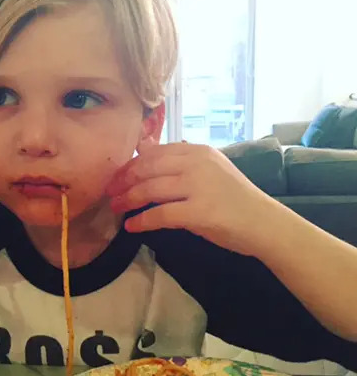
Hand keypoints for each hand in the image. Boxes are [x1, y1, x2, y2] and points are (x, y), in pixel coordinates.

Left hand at [106, 139, 275, 255]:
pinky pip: (160, 215)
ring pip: (150, 189)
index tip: (117, 176)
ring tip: (116, 208)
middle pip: (147, 168)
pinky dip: (142, 221)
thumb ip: (179, 160)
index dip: (131, 165)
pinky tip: (132, 226)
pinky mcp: (199, 212)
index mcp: (197, 151)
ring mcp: (198, 186)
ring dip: (128, 200)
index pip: (154, 153)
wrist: (264, 223)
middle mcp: (196, 163)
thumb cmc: (234, 198)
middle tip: (110, 192)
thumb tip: (144, 148)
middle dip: (124, 181)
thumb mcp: (209, 169)